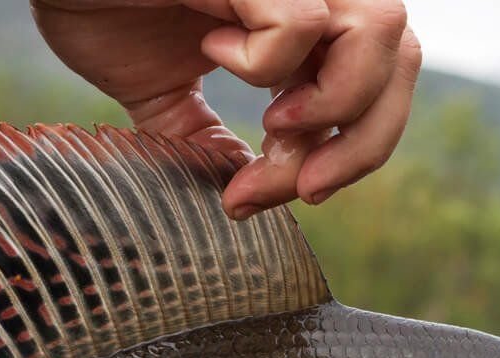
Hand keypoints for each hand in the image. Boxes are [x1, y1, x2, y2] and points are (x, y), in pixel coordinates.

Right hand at [31, 0, 422, 218]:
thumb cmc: (97, 3)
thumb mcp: (160, 91)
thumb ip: (204, 138)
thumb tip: (239, 192)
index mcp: (299, 18)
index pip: (382, 84)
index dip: (355, 150)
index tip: (291, 196)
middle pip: (402, 61)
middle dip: (361, 143)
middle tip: (299, 188)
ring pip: (382, 31)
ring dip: (334, 103)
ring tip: (273, 123)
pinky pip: (304, 21)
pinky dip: (268, 60)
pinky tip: (212, 48)